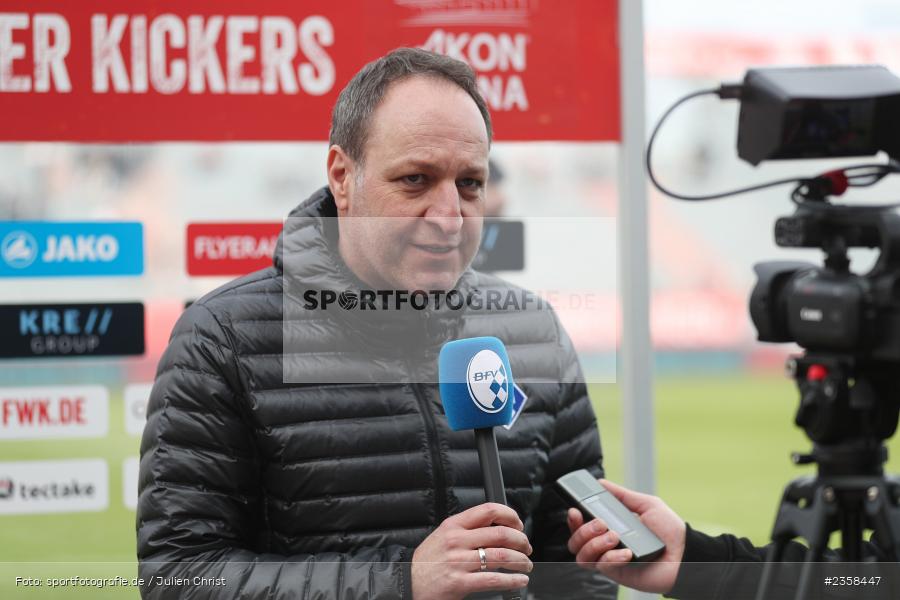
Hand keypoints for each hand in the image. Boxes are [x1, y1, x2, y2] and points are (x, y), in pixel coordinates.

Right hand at [411, 502, 532, 599]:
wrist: (407, 583)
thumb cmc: (427, 561)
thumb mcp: (442, 536)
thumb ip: (466, 530)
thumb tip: (497, 528)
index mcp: (453, 525)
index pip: (488, 510)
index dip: (510, 515)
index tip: (518, 524)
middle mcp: (457, 541)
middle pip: (500, 534)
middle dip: (521, 541)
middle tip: (526, 548)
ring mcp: (458, 562)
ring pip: (501, 556)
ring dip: (521, 561)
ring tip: (526, 565)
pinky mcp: (460, 583)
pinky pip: (494, 579)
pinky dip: (512, 580)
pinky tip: (519, 580)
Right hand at [565, 479, 686, 593]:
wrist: (686, 554)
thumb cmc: (669, 530)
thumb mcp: (646, 505)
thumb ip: (622, 495)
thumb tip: (601, 482)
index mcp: (609, 527)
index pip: (581, 525)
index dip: (573, 519)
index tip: (575, 510)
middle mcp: (605, 544)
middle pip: (575, 541)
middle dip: (582, 530)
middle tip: (601, 524)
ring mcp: (610, 560)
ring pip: (582, 555)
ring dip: (594, 544)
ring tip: (615, 537)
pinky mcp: (617, 574)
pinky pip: (601, 566)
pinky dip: (611, 557)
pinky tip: (627, 553)